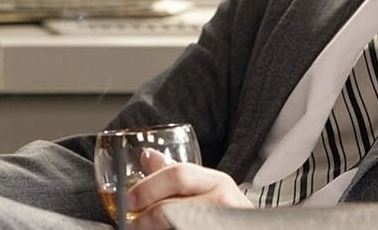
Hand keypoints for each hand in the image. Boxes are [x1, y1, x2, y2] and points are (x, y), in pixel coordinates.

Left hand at [128, 149, 251, 228]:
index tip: (129, 200)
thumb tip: (147, 155)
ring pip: (173, 225)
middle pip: (170, 209)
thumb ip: (175, 174)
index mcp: (217, 181)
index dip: (148, 187)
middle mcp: (222, 202)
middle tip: (131, 225)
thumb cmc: (224, 211)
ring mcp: (220, 222)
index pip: (178, 174)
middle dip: (145, 220)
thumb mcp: (205, 187)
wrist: (248, 229)